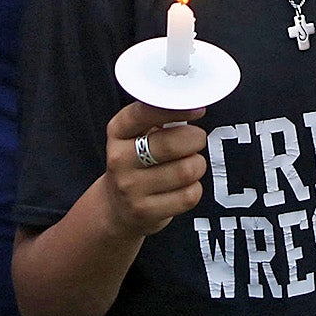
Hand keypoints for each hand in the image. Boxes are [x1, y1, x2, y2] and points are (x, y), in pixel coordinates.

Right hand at [102, 101, 208, 235]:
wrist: (117, 207)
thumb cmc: (137, 162)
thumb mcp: (137, 135)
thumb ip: (158, 117)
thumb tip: (192, 104)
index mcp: (117, 132)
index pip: (144, 113)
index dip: (176, 110)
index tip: (198, 111)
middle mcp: (119, 159)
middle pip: (172, 144)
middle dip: (195, 140)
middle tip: (196, 141)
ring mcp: (130, 188)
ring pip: (186, 170)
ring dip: (197, 165)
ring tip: (188, 165)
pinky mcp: (145, 212)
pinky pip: (189, 195)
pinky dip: (195, 189)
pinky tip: (183, 187)